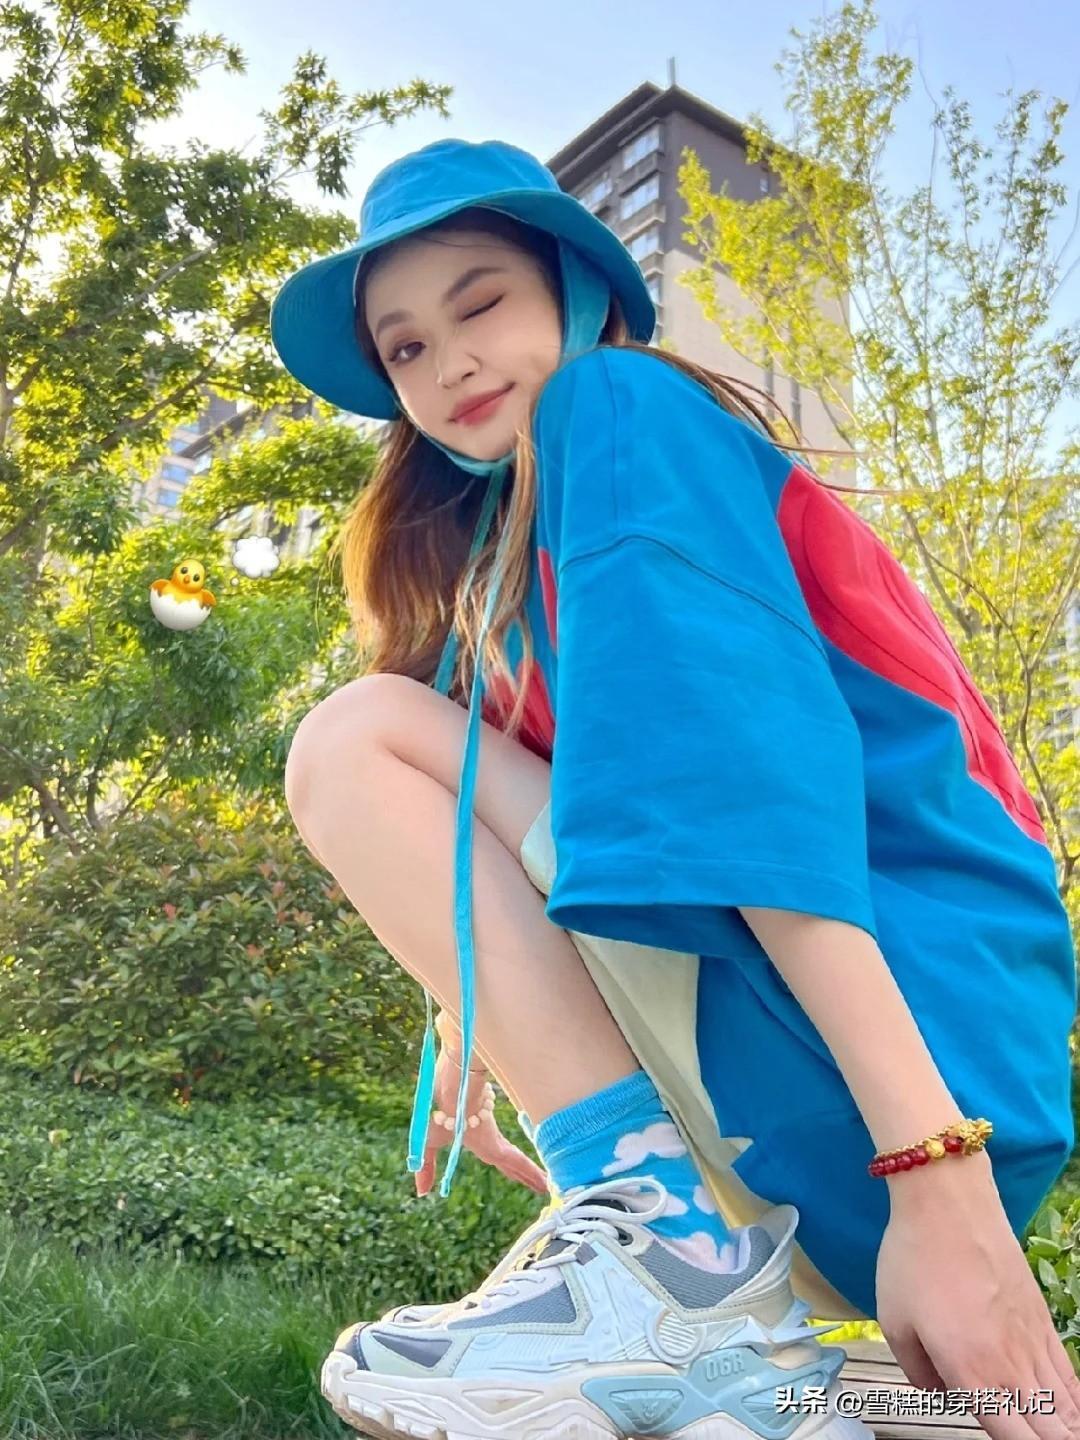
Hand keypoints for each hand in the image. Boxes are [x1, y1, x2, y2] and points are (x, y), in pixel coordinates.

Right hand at [414, 1046, 549, 1198]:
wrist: (447, 1090)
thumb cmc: (436, 1112)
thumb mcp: (428, 1142)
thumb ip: (427, 1166)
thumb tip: (421, 1193)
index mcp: (478, 1138)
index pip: (498, 1157)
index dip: (512, 1168)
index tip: (526, 1177)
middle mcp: (489, 1140)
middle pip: (510, 1163)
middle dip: (525, 1174)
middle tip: (543, 1186)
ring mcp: (494, 1142)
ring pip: (517, 1165)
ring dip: (531, 1177)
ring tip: (548, 1187)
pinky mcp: (496, 1145)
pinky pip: (516, 1164)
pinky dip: (529, 1173)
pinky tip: (544, 1182)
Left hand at [875, 1154, 1079, 1438]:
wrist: (949, 1203)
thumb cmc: (913, 1260)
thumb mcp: (894, 1321)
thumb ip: (919, 1372)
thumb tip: (945, 1393)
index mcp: (971, 1372)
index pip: (1012, 1438)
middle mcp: (1011, 1366)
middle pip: (1048, 1430)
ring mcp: (1033, 1342)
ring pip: (1065, 1408)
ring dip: (1065, 1428)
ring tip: (1061, 1436)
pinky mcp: (1044, 1320)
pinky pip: (1069, 1375)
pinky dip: (1075, 1403)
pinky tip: (1073, 1416)